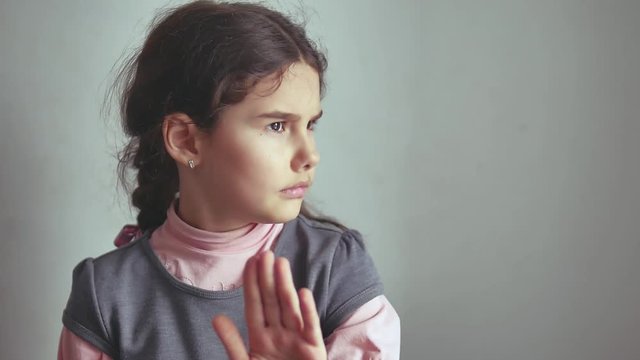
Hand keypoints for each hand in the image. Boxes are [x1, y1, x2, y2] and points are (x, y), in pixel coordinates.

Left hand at [212, 251, 326, 359]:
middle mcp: (280, 335)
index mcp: (262, 338)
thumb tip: (217, 318)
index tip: (250, 261)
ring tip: (280, 264)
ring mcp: (297, 341)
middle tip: (265, 252)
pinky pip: (310, 328)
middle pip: (273, 301)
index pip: (255, 305)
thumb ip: (232, 343)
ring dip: (285, 286)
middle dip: (268, 277)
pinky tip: (302, 293)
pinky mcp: (314, 350)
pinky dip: (307, 312)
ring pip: (290, 309)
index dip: (252, 284)